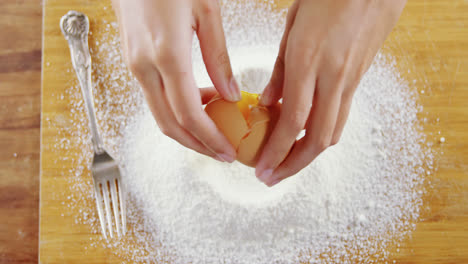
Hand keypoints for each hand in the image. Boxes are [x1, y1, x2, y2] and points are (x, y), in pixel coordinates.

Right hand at [112, 0, 239, 161]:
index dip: (209, 138)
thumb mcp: (206, 12)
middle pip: (169, 124)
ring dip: (186, 130)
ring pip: (159, 115)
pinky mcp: (133, 62)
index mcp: (166, 54)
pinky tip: (198, 103)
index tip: (226, 151)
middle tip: (221, 152)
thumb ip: (218, 58)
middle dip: (197, 145)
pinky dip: (176, 111)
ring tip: (214, 131)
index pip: (188, 114)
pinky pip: (155, 98)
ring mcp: (135, 66)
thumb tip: (230, 93)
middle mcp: (144, 66)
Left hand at [256, 0, 405, 185]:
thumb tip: (269, 103)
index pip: (293, 122)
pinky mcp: (359, 80)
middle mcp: (331, 77)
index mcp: (307, 61)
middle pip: (317, 139)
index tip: (263, 169)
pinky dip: (324, 134)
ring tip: (288, 163)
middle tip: (273, 177)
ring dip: (309, 155)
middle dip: (293, 165)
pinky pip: (342, 116)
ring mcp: (349, 81)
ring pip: (333, 132)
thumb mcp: (292, 26)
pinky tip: (308, 137)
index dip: (276, 152)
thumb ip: (280, 70)